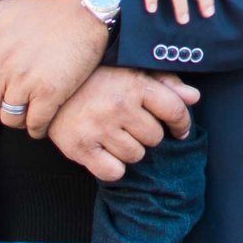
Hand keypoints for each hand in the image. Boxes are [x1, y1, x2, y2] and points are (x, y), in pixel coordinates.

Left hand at [0, 0, 109, 135]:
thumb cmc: (50, 6)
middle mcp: (5, 66)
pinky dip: (38, 128)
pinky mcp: (50, 92)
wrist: (87, 9)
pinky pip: (36, 124)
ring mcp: (26, 81)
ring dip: (19, 120)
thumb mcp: (9, 5)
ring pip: (10, 118)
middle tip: (13, 105)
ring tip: (29, 114)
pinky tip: (44, 122)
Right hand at [48, 68, 199, 181]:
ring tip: (112, 133)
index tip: (179, 130)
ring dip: (128, 149)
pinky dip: (111, 167)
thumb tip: (194, 97)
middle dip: (146, 133)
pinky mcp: (80, 148)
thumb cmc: (96, 78)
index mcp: (134, 84)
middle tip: (127, 122)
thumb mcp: (132, 70)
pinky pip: (114, 172)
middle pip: (155, 138)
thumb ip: (166, 82)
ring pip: (136, 156)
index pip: (174, 110)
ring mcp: (98, 128)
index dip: (182, 123)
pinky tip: (103, 150)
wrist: (48, 85)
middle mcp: (118, 106)